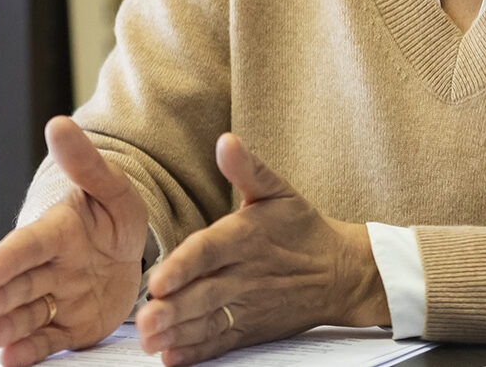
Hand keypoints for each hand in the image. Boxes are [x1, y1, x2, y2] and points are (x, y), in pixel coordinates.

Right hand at [0, 117, 147, 366]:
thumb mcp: (111, 186)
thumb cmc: (113, 213)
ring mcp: (56, 298)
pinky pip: (48, 340)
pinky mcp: (68, 325)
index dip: (8, 258)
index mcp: (56, 231)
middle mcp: (49, 267)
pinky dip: (29, 351)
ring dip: (2, 327)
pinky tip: (10, 359)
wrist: (124, 249)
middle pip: (17, 284)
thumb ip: (85, 162)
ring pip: (25, 315)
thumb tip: (59, 124)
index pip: (30, 244)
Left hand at [134, 133, 386, 366]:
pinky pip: (222, 342)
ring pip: (208, 322)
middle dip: (172, 310)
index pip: (209, 252)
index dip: (183, 267)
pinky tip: (172, 358)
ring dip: (177, 334)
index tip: (157, 281)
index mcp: (246, 238)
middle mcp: (245, 275)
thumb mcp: (278, 190)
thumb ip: (247, 168)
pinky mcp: (251, 329)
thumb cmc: (302, 228)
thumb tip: (226, 141)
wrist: (342, 273)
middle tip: (143, 322)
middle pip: (204, 294)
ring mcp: (248, 306)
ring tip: (150, 342)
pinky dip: (198, 352)